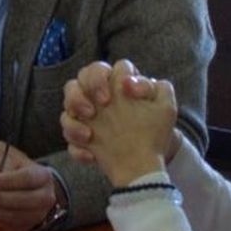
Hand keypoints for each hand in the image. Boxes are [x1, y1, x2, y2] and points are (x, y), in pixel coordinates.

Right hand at [60, 60, 177, 186]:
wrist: (148, 161)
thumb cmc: (156, 130)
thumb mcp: (165, 108)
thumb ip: (159, 87)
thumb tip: (129, 83)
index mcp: (113, 86)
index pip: (98, 69)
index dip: (101, 78)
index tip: (113, 95)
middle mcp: (94, 99)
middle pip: (74, 84)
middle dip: (78, 96)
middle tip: (92, 112)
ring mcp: (84, 120)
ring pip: (65, 111)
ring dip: (73, 122)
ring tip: (87, 135)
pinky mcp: (79, 140)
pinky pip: (68, 141)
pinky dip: (77, 149)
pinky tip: (92, 157)